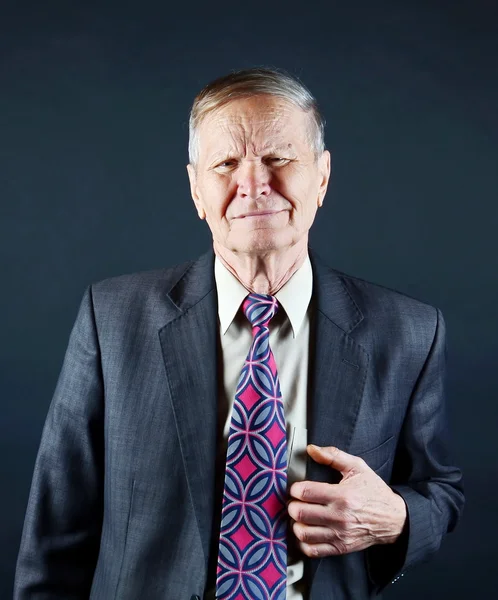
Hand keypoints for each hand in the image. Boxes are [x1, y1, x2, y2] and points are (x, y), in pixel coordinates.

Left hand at [287, 444, 406, 557]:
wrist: (394, 518)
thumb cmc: (373, 490)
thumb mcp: (357, 467)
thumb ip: (333, 456)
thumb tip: (311, 449)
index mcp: (342, 495)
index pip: (306, 492)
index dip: (295, 488)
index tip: (297, 487)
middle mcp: (339, 517)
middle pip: (300, 513)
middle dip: (292, 505)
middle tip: (296, 501)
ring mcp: (339, 534)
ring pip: (303, 533)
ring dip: (296, 523)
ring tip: (300, 516)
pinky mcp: (340, 548)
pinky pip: (313, 550)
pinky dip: (303, 542)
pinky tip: (306, 531)